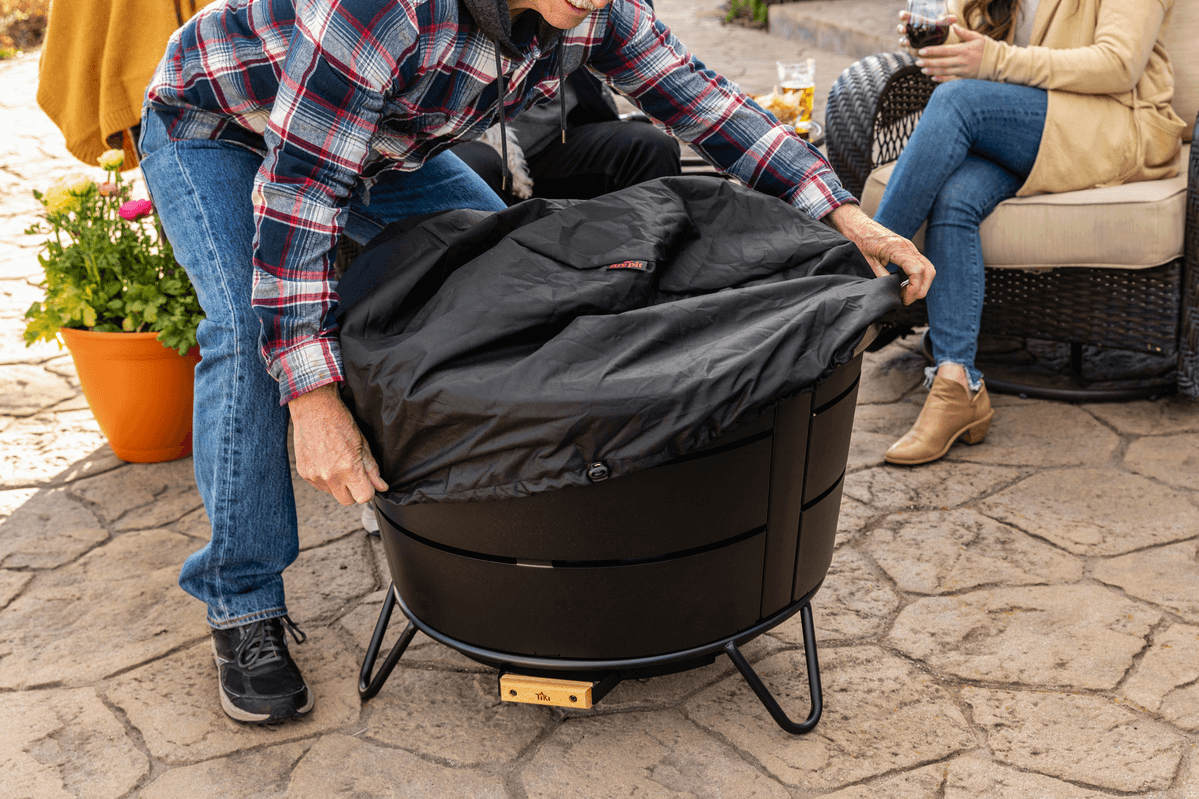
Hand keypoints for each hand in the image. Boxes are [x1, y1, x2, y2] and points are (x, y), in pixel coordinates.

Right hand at [289, 383, 388, 504]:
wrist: (314, 408)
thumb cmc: (341, 422)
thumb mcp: (362, 443)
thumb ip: (372, 469)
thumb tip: (382, 487)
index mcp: (348, 469)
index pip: (364, 497)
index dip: (368, 490)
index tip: (367, 481)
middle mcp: (330, 476)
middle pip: (348, 501)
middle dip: (353, 490)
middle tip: (353, 471)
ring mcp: (314, 476)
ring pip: (333, 493)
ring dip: (338, 484)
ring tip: (337, 461)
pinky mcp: (304, 473)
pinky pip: (319, 485)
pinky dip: (325, 478)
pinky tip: (326, 459)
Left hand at [825, 204, 933, 304]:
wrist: (857, 225)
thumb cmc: (859, 240)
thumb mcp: (866, 261)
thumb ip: (879, 275)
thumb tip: (890, 291)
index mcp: (896, 248)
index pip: (917, 270)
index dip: (914, 288)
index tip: (904, 299)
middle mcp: (907, 246)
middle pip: (928, 271)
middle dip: (920, 289)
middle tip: (905, 300)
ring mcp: (910, 247)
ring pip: (928, 268)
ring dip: (921, 284)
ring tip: (905, 293)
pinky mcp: (908, 249)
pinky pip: (922, 264)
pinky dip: (918, 277)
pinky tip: (904, 284)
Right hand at [896, 10, 957, 47]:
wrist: (935, 41)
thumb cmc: (935, 29)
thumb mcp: (940, 24)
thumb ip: (946, 21)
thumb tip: (954, 18)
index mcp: (913, 21)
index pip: (905, 16)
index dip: (903, 15)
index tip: (902, 15)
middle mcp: (909, 30)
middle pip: (901, 29)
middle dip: (901, 29)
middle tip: (904, 29)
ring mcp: (909, 40)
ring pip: (902, 41)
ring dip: (903, 41)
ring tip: (907, 42)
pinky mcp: (911, 50)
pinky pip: (909, 50)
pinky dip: (911, 50)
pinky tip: (916, 51)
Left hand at [915, 25, 985, 81]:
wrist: (998, 62)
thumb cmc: (987, 48)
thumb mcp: (977, 37)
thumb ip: (964, 32)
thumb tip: (953, 26)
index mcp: (964, 50)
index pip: (944, 50)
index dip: (931, 51)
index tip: (921, 51)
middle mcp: (962, 61)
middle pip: (941, 63)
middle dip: (928, 63)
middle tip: (917, 62)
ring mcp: (963, 71)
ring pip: (945, 72)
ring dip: (932, 71)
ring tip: (922, 70)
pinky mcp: (965, 78)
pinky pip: (951, 80)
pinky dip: (941, 80)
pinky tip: (933, 78)